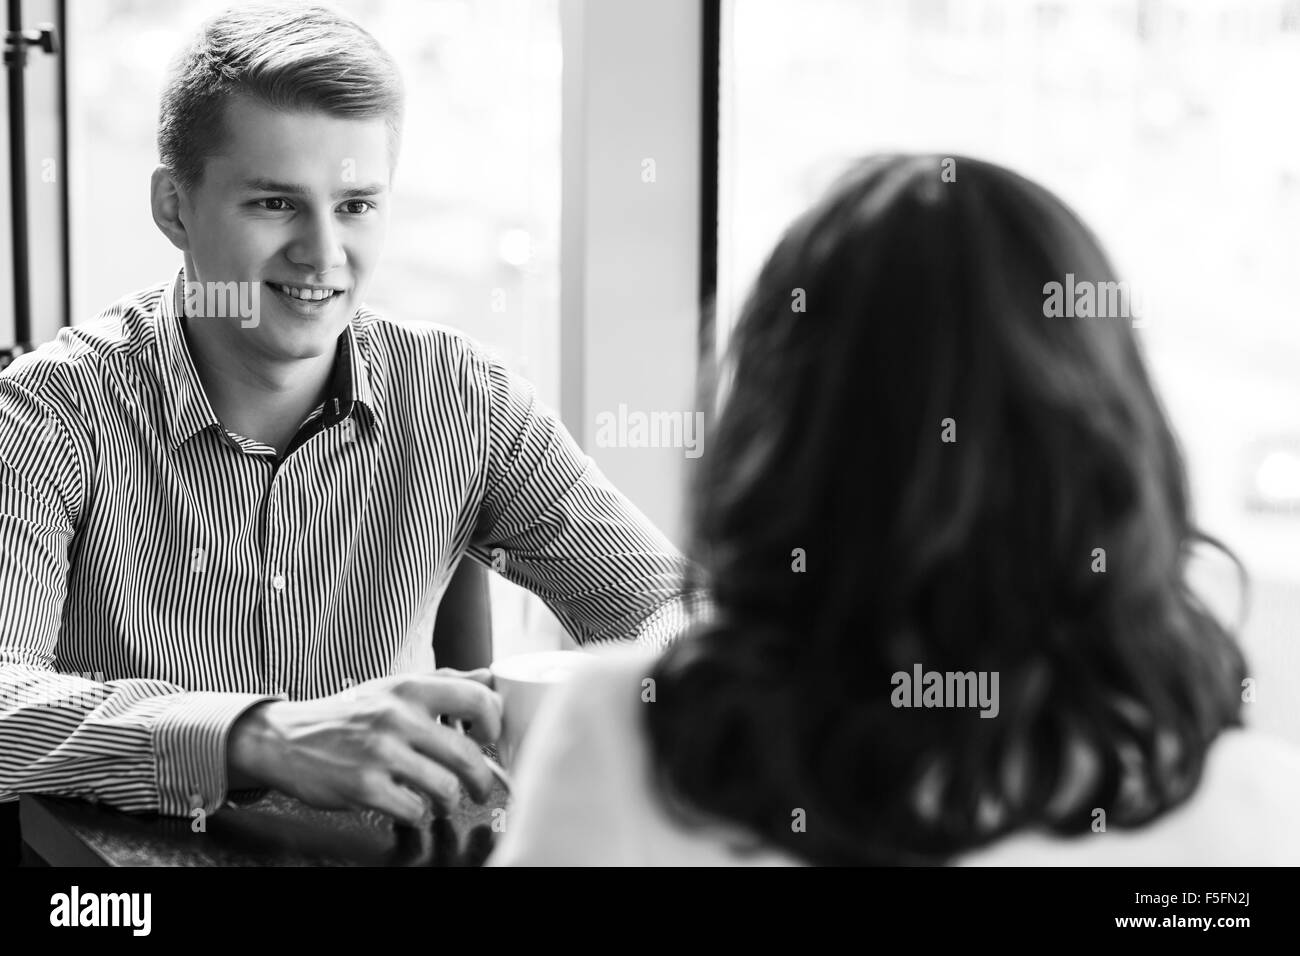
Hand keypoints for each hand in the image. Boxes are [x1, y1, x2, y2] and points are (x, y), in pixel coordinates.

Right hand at [227, 668, 502, 825]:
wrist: (286, 738)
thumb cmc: (348, 714)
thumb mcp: (394, 688)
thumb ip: (444, 682)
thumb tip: (490, 678)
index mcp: (411, 688)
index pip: (478, 699)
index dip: (494, 724)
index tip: (489, 738)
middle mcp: (398, 717)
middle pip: (467, 756)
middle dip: (484, 780)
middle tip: (483, 788)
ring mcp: (380, 753)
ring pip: (446, 788)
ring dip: (450, 801)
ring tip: (443, 800)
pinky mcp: (363, 786)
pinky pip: (413, 810)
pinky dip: (417, 814)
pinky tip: (409, 805)